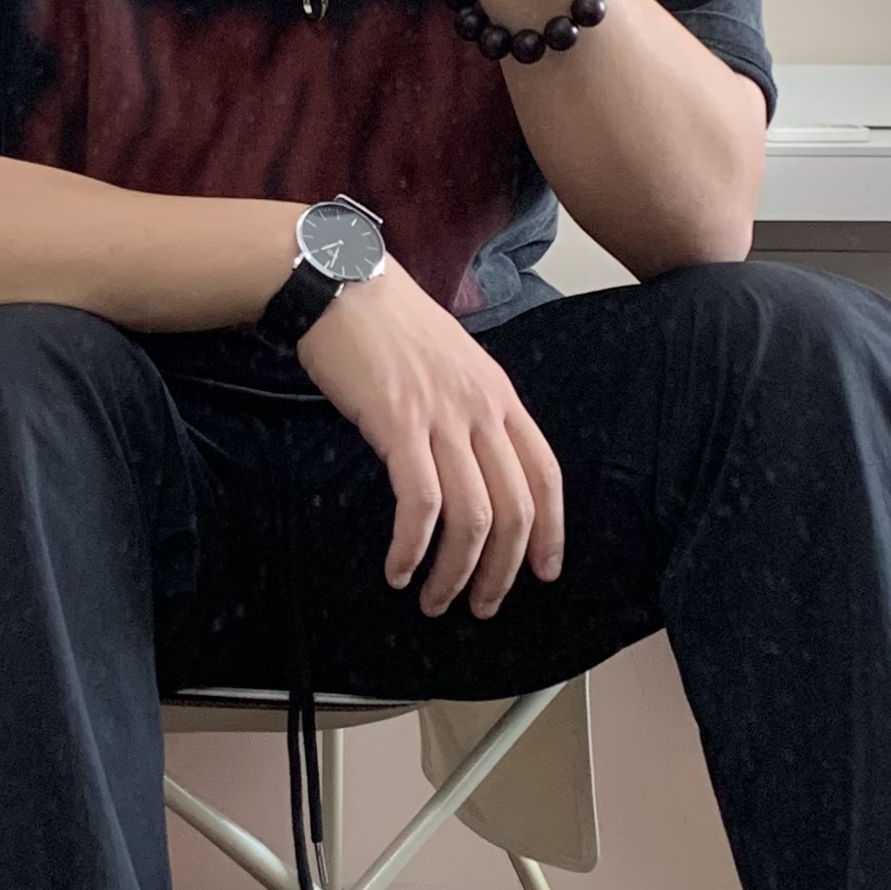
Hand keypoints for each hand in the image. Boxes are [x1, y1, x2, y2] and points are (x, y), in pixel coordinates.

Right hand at [297, 259, 564, 617]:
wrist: (339, 282)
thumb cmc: (386, 325)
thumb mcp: (450, 364)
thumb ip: (468, 412)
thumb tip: (470, 466)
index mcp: (499, 396)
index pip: (545, 474)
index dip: (551, 531)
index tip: (544, 573)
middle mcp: (481, 409)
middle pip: (516, 508)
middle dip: (502, 571)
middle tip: (481, 607)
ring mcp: (442, 416)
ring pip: (472, 516)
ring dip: (455, 572)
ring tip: (434, 601)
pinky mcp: (398, 424)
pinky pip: (420, 504)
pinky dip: (412, 547)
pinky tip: (398, 569)